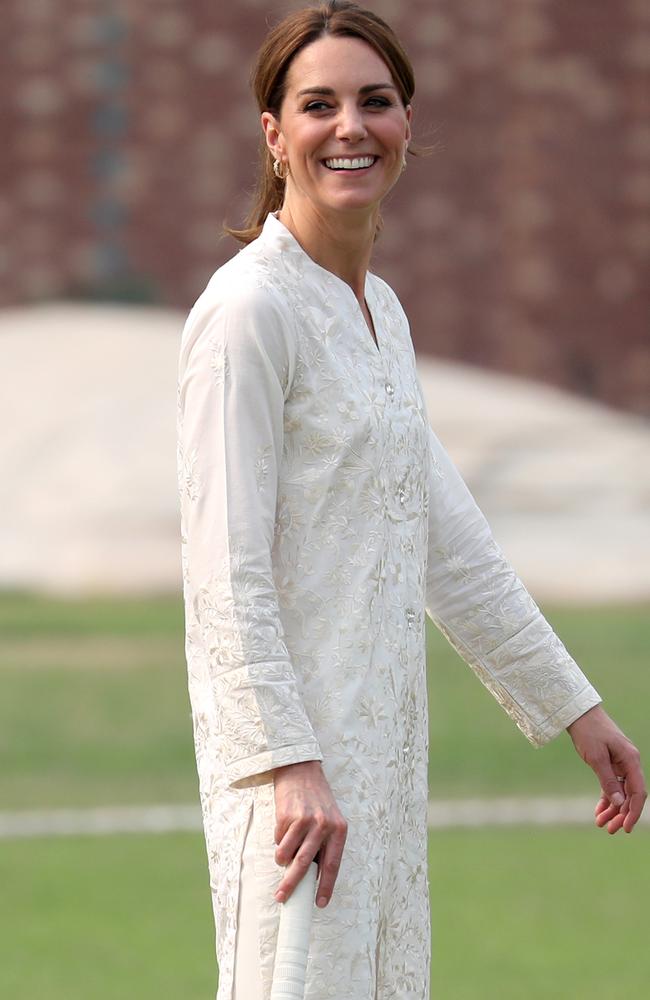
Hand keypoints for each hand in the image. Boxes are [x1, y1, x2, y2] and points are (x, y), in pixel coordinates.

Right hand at [272, 760, 346, 907]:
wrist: (301, 770)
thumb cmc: (316, 799)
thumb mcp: (329, 819)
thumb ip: (324, 844)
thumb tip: (312, 876)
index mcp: (339, 829)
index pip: (333, 865)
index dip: (326, 887)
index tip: (320, 904)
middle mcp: (323, 826)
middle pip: (306, 864)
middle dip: (292, 884)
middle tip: (282, 898)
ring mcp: (305, 820)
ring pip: (287, 854)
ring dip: (282, 859)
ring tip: (282, 854)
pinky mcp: (287, 816)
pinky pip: (278, 839)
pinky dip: (278, 840)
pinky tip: (284, 827)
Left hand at [567, 704, 646, 833]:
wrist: (578, 713)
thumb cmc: (588, 731)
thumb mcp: (596, 757)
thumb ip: (608, 781)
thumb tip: (619, 804)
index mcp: (631, 760)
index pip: (637, 792)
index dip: (633, 811)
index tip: (625, 828)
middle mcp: (629, 763)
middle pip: (630, 795)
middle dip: (621, 814)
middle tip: (609, 830)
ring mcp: (619, 763)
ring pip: (620, 792)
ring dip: (612, 809)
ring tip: (601, 824)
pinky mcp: (609, 763)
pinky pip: (611, 785)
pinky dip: (606, 798)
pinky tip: (599, 811)